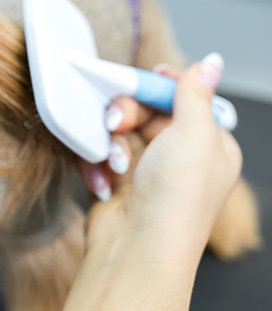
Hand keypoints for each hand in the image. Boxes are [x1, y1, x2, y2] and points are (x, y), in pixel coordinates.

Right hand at [78, 53, 241, 250]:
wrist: (136, 248)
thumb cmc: (176, 195)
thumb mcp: (195, 133)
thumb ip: (195, 93)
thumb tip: (213, 61)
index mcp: (210, 144)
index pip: (185, 100)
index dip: (163, 86)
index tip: (145, 77)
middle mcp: (180, 157)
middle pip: (146, 111)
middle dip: (127, 114)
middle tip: (115, 122)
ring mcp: (147, 171)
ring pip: (118, 131)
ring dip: (111, 142)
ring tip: (114, 164)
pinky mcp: (116, 182)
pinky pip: (100, 154)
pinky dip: (98, 164)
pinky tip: (104, 181)